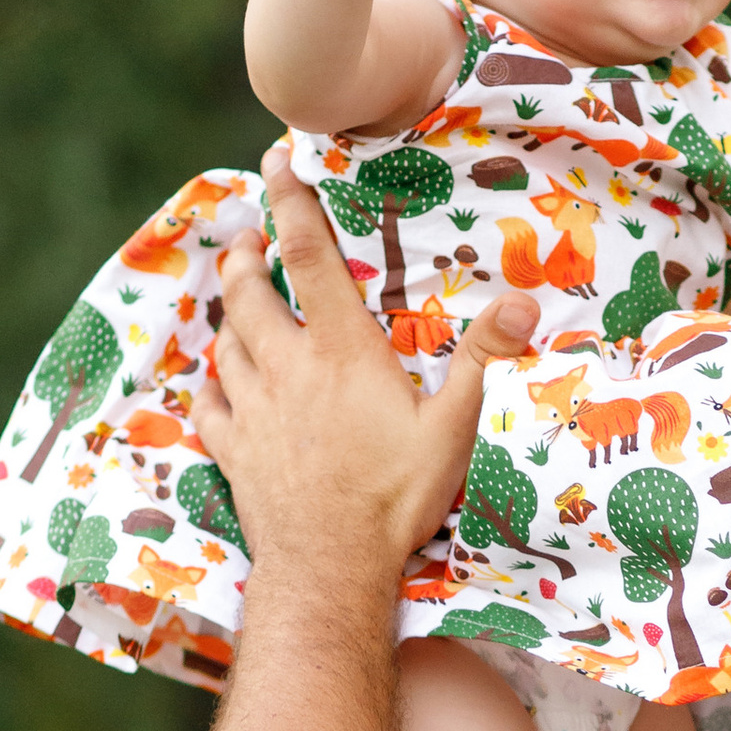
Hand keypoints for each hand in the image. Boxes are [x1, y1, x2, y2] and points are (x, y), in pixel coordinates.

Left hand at [191, 151, 535, 575]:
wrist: (330, 568)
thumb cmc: (395, 498)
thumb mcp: (452, 429)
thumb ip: (481, 361)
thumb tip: (522, 304)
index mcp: (340, 351)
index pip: (305, 254)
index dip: (289, 201)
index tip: (277, 162)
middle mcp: (286, 368)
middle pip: (247, 292)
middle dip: (244, 256)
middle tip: (250, 240)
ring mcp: (252, 411)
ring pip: (224, 343)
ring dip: (228, 315)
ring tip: (237, 301)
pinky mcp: (233, 453)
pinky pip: (208, 406)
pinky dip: (209, 386)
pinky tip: (216, 382)